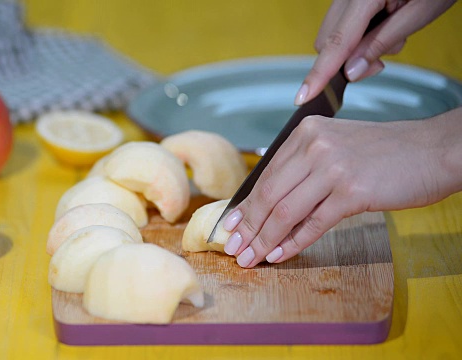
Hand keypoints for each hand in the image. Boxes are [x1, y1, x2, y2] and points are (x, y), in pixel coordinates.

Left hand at [222, 107, 461, 267]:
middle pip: (269, 194)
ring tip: (250, 258)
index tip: (229, 226)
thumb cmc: (385, 153)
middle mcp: (315, 147)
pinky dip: (293, 243)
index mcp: (306, 133)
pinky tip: (279, 255)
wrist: (433, 150)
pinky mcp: (353, 192)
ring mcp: (333, 169)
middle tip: (233, 249)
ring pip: (285, 211)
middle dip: (248, 227)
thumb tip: (269, 206)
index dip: (245, 205)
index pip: (266, 175)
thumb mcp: (336, 148)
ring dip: (264, 240)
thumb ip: (304, 170)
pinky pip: (313, 224)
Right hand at [295, 0, 455, 105]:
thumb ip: (381, 43)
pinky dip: (357, 36)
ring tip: (390, 36)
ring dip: (354, 49)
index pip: (337, 42)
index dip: (320, 73)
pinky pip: (341, 24)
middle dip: (348, 61)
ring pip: (332, 35)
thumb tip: (351, 72)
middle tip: (381, 61)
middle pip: (328, 42)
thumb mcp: (419, 13)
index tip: (304, 96)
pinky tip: (382, 27)